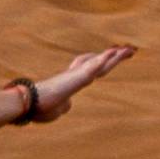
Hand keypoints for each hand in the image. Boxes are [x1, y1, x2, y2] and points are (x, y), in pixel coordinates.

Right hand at [24, 45, 140, 120]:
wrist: (29, 104)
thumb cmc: (40, 108)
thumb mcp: (57, 109)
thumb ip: (65, 105)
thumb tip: (68, 105)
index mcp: (72, 82)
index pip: (92, 69)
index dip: (104, 61)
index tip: (114, 54)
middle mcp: (76, 75)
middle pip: (99, 63)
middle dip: (114, 57)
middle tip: (130, 49)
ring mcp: (76, 75)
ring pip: (99, 63)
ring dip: (114, 56)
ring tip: (128, 49)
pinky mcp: (75, 79)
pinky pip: (92, 67)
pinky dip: (103, 60)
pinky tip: (113, 53)